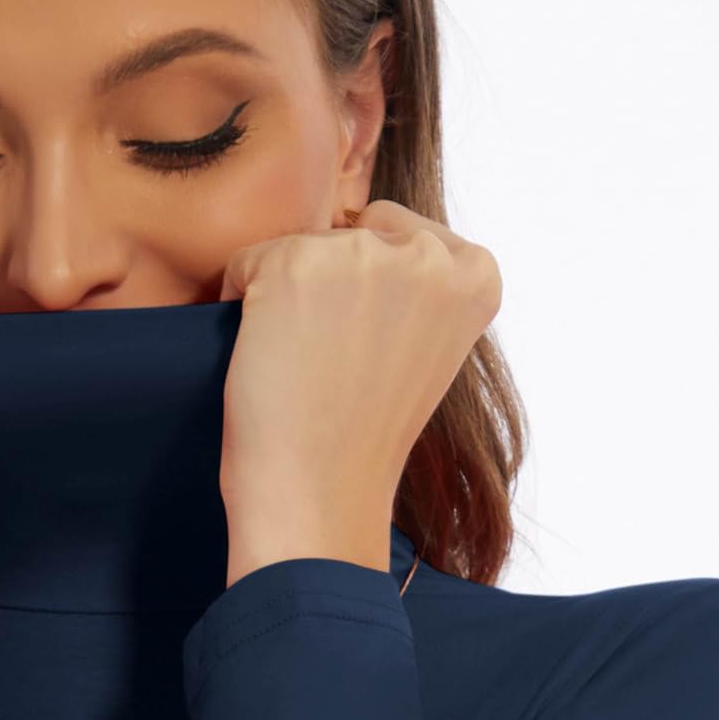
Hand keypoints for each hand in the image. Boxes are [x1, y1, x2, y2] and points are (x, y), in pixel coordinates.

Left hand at [215, 200, 501, 581]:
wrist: (321, 494)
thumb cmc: (366, 433)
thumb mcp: (427, 346)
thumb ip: (419, 284)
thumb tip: (368, 225)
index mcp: (476, 273)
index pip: (403, 234)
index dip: (373, 291)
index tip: (374, 349)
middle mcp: (428, 254)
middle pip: (351, 234)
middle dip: (332, 288)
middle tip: (337, 364)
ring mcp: (362, 254)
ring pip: (301, 248)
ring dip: (289, 298)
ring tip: (307, 366)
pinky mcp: (295, 264)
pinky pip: (247, 263)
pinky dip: (242, 306)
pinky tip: (270, 358)